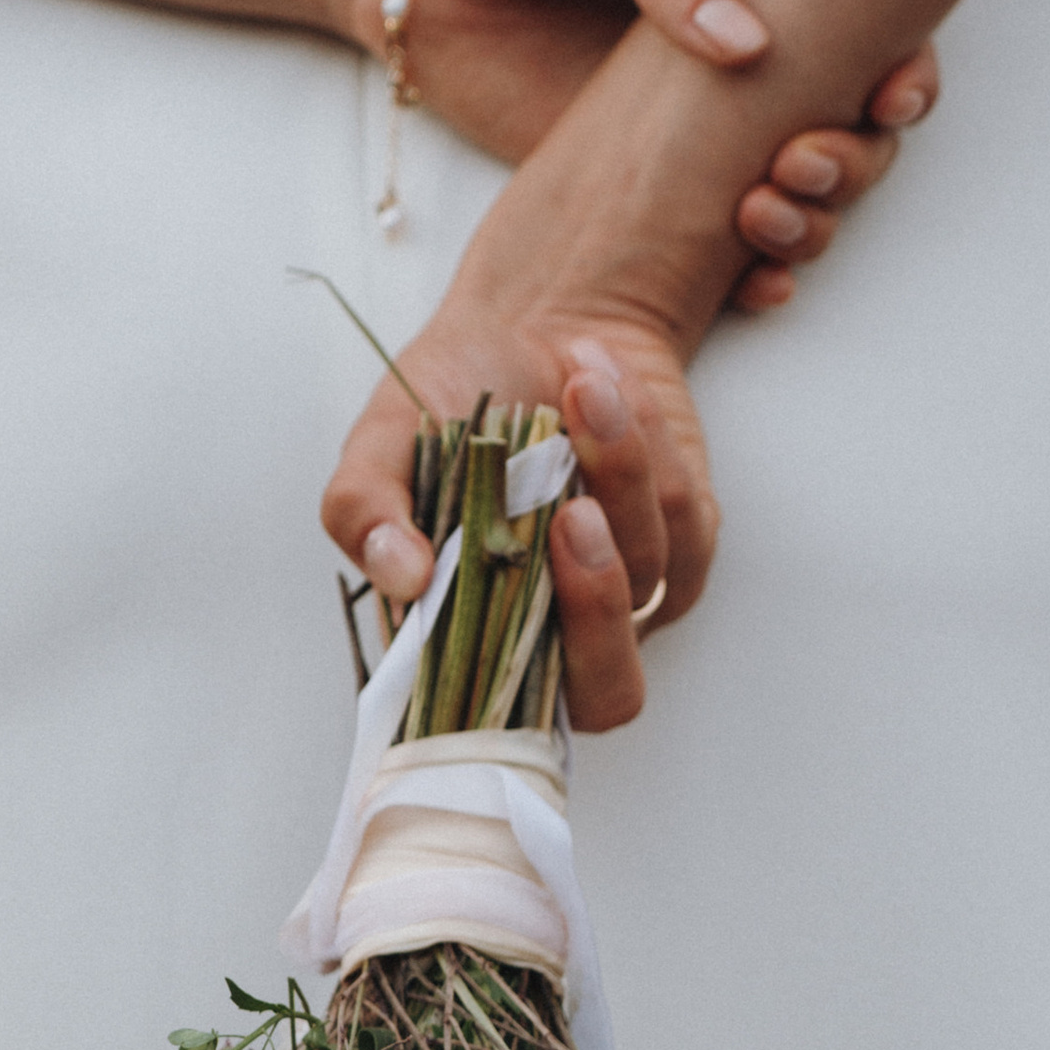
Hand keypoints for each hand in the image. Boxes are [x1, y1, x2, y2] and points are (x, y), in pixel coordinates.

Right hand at [324, 303, 705, 738]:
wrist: (532, 324)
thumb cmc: (449, 398)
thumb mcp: (382, 443)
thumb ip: (364, 510)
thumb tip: (400, 578)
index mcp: (471, 640)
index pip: (508, 724)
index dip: (513, 696)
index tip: (499, 605)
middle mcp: (555, 635)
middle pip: (610, 689)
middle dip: (595, 603)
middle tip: (571, 511)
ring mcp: (627, 593)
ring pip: (647, 571)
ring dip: (616, 463)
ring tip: (576, 379)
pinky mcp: (684, 540)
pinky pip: (686, 517)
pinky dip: (645, 442)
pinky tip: (604, 388)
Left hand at [335, 0, 932, 296]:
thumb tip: (752, 44)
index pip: (862, 30)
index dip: (899, 71)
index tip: (893, 97)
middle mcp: (736, 62)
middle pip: (842, 128)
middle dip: (851, 161)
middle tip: (800, 167)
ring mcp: (687, 133)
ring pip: (789, 194)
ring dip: (808, 221)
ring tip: (766, 223)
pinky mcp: (631, 188)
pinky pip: (714, 245)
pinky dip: (751, 274)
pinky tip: (759, 287)